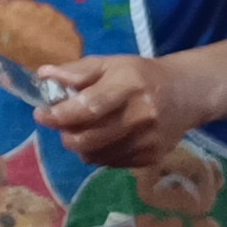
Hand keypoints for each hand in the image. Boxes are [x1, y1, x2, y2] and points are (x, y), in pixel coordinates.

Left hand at [30, 53, 196, 169]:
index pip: (88, 107)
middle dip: (66, 135)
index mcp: (129, 86)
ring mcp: (148, 140)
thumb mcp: (110, 64)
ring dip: (80, 147)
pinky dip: (98, 154)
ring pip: (96, 156)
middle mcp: (141, 116)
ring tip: (81, 131)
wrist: (185, 94)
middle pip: (89, 138)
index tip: (41, 114)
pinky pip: (111, 163)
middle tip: (62, 126)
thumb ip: (77, 71)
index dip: (59, 114)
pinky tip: (102, 139)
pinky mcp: (151, 157)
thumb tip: (43, 75)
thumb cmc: (140, 76)